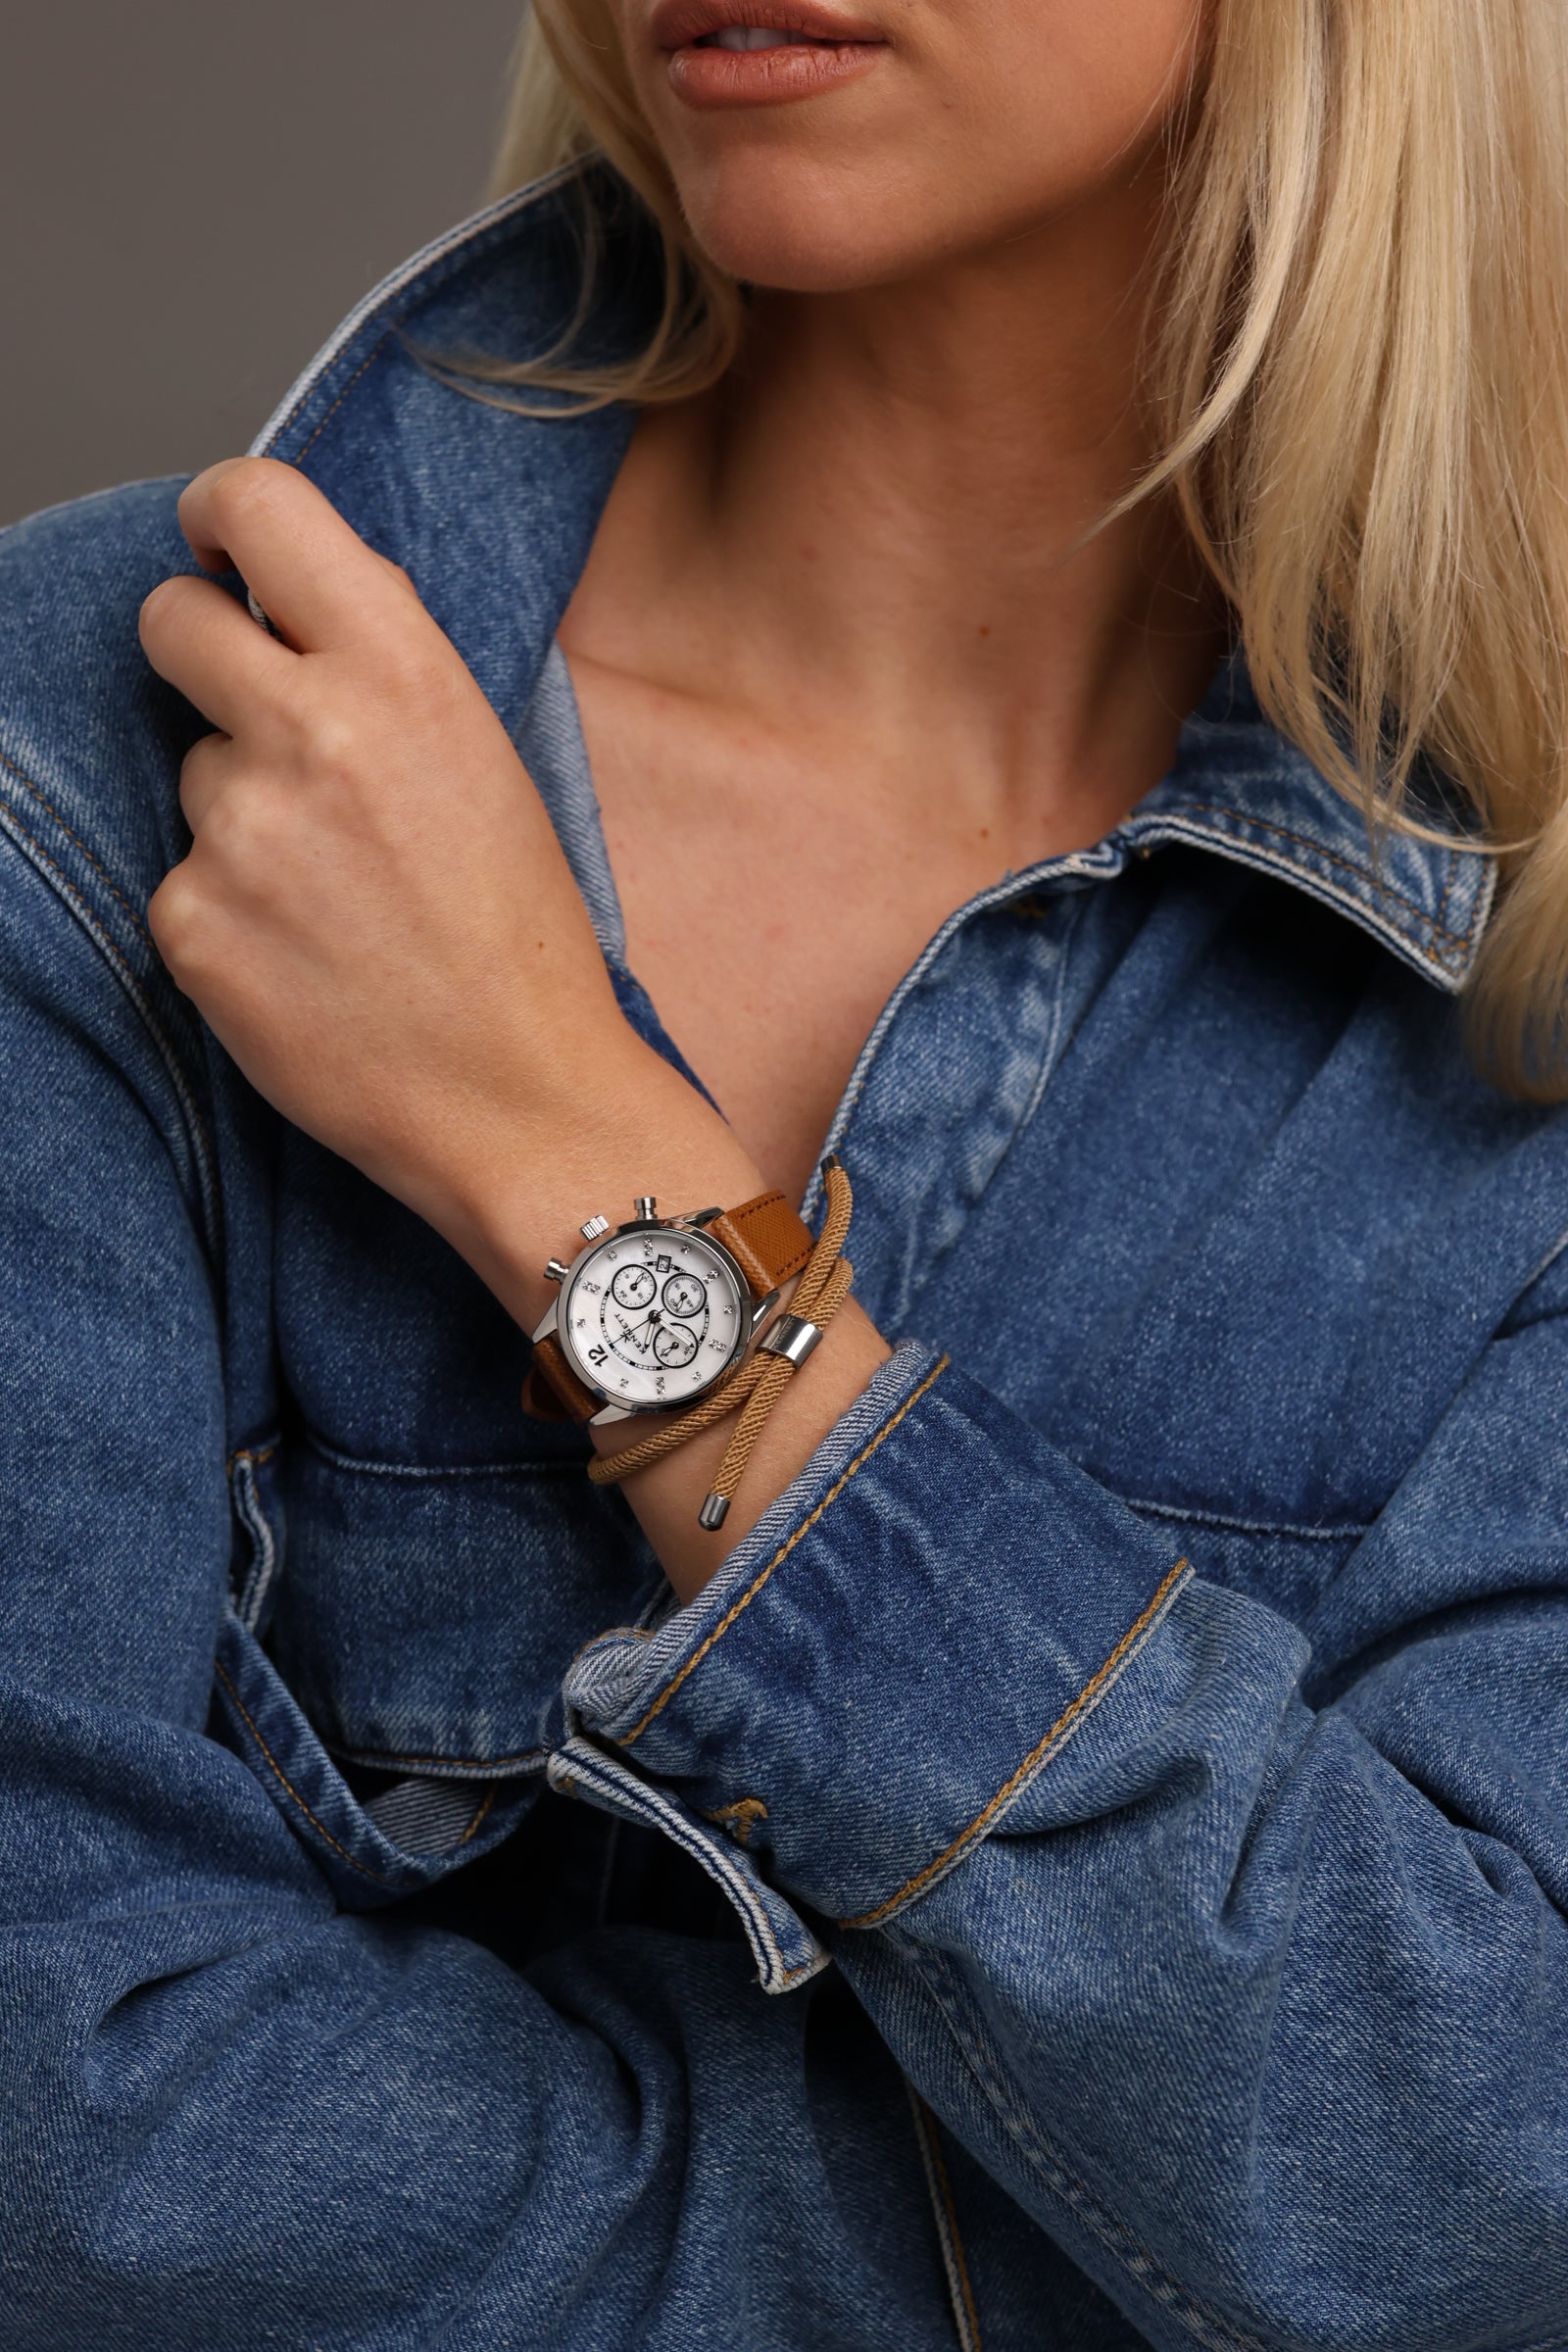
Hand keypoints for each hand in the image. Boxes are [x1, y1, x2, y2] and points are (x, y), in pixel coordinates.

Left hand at [139, 458, 758, 1325]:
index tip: (222, 551)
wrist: (524, 1100)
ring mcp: (238, 832)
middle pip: (172, 620)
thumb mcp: (493, 763)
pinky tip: (310, 961)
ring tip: (339, 896)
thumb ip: (395, 667)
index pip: (258, 507)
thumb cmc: (525, 941)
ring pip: (191, 772)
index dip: (220, 516)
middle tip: (266, 726)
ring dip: (242, 814)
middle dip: (202, 653)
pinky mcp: (189, 925)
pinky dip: (231, 915)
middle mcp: (310, 732)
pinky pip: (182, 882)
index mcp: (403, 672)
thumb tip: (307, 595)